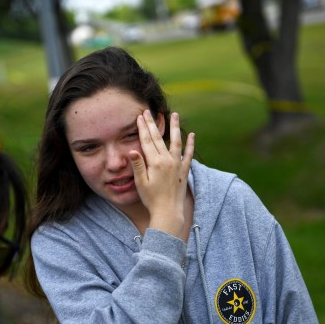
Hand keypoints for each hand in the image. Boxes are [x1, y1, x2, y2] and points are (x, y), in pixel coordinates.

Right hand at [128, 110, 194, 239]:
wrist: (168, 211)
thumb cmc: (151, 199)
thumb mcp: (141, 183)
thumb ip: (138, 165)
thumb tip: (132, 150)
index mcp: (155, 163)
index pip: (147, 141)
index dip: (143, 128)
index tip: (140, 116)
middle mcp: (168, 161)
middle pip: (159, 138)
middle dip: (153, 124)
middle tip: (148, 112)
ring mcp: (177, 165)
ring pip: (176, 142)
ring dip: (174, 127)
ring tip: (174, 114)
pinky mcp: (184, 171)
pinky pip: (189, 154)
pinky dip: (190, 144)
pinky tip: (192, 135)